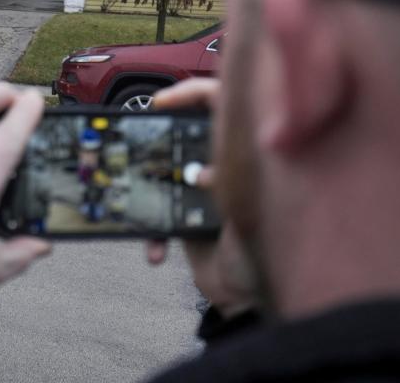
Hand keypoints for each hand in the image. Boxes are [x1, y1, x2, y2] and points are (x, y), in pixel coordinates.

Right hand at [146, 78, 258, 317]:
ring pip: (165, 173)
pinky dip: (150, 232)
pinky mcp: (185, 218)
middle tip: (136, 145)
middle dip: (157, 140)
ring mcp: (201, 193)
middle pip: (185, 135)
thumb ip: (230, 191)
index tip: (162, 103)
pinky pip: (158, 214)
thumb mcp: (251, 220)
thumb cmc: (264, 261)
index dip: (192, 94)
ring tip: (135, 198)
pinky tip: (154, 250)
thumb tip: (202, 173)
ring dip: (146, 188)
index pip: (224, 106)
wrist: (248, 306)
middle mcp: (221, 169)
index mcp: (243, 158)